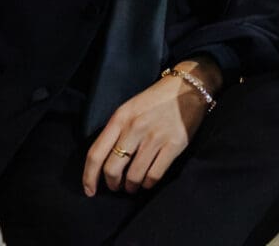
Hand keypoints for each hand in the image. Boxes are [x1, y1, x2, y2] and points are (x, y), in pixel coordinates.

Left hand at [82, 62, 215, 195]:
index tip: (90, 190)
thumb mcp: (130, 109)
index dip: (89, 177)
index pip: (96, 153)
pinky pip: (154, 175)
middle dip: (112, 184)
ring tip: (133, 186)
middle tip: (117, 186)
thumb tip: (106, 161)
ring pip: (134, 176)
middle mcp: (135, 128)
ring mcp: (155, 137)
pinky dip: (148, 183)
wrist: (189, 87)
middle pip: (112, 169)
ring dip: (131, 186)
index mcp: (120, 118)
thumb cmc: (156, 100)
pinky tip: (148, 181)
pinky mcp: (174, 144)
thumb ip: (116, 131)